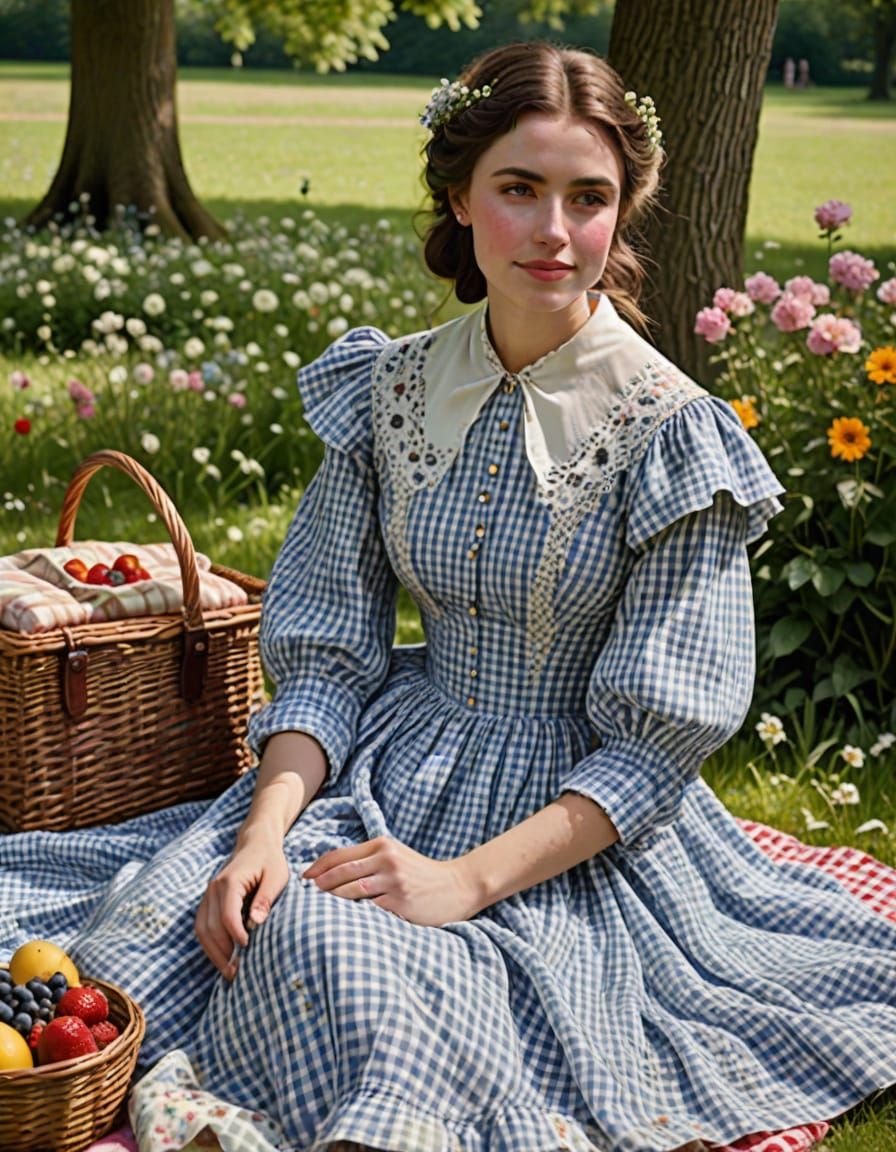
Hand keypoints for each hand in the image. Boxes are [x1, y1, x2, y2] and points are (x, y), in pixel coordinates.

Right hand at [195, 835, 289, 978]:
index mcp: (230, 881)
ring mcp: (208, 895)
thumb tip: (255, 923)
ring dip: (214, 953)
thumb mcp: (276, 876)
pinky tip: (224, 958)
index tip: (248, 951)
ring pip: (202, 930)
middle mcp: (213, 888)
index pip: (227, 914)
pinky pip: (202, 927)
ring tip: (230, 972)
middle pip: (210, 927)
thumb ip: (266, 898)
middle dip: (222, 952)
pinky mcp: (208, 902)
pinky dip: (211, 945)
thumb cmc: (270, 861)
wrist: (256, 845)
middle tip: (238, 973)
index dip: (235, 935)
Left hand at [303, 836, 480, 925]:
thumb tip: (332, 871)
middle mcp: (386, 859)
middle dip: (318, 885)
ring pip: (350, 891)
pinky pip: (369, 909)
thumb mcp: (395, 855)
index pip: (339, 855)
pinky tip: (342, 922)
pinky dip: (353, 915)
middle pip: (341, 872)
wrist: (456, 886)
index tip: (303, 879)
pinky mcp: (400, 902)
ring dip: (330, 901)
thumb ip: (369, 858)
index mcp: (381, 845)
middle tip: (302, 897)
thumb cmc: (420, 873)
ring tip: (316, 911)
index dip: (317, 867)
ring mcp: (393, 881)